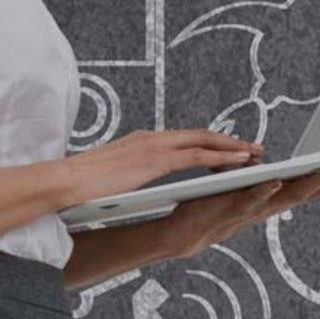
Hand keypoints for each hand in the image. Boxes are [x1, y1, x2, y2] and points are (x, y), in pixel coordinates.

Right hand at [59, 129, 264, 204]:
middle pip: (199, 135)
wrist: (65, 181)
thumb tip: (134, 178)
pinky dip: (221, 156)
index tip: (227, 149)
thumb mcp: (114, 174)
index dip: (208, 144)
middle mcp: (151, 138)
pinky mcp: (155, 159)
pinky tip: (238, 162)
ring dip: (231, 147)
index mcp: (142, 142)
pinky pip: (196, 156)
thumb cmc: (84, 183)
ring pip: (203, 141)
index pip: (184, 140)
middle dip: (228, 142)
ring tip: (254, 153)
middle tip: (251, 148)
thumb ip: (130, 171)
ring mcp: (154, 146)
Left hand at [158, 161, 319, 259]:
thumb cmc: (212, 208)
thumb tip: (264, 161)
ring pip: (285, 197)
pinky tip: (276, 179)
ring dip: (308, 185)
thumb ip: (254, 180)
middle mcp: (265, 207)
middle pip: (302, 193)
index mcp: (269, 201)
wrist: (186, 233)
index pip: (302, 189)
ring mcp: (251, 209)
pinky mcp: (232, 208)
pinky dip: (265, 190)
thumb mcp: (240, 190)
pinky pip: (251, 199)